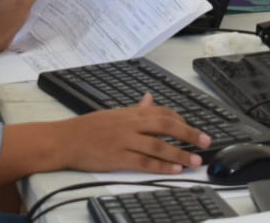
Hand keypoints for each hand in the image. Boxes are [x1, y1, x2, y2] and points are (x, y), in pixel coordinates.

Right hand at [61, 94, 209, 173]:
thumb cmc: (88, 127)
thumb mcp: (115, 113)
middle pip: (166, 126)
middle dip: (189, 134)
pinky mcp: (117, 158)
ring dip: (179, 154)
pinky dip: (160, 166)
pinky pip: (143, 163)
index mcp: (131, 113)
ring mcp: (124, 141)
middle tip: (205, 141)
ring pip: (158, 146)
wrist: (64, 140)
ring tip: (194, 161)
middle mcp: (131, 124)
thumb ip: (135, 109)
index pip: (163, 113)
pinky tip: (174, 170)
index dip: (181, 120)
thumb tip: (150, 99)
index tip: (193, 128)